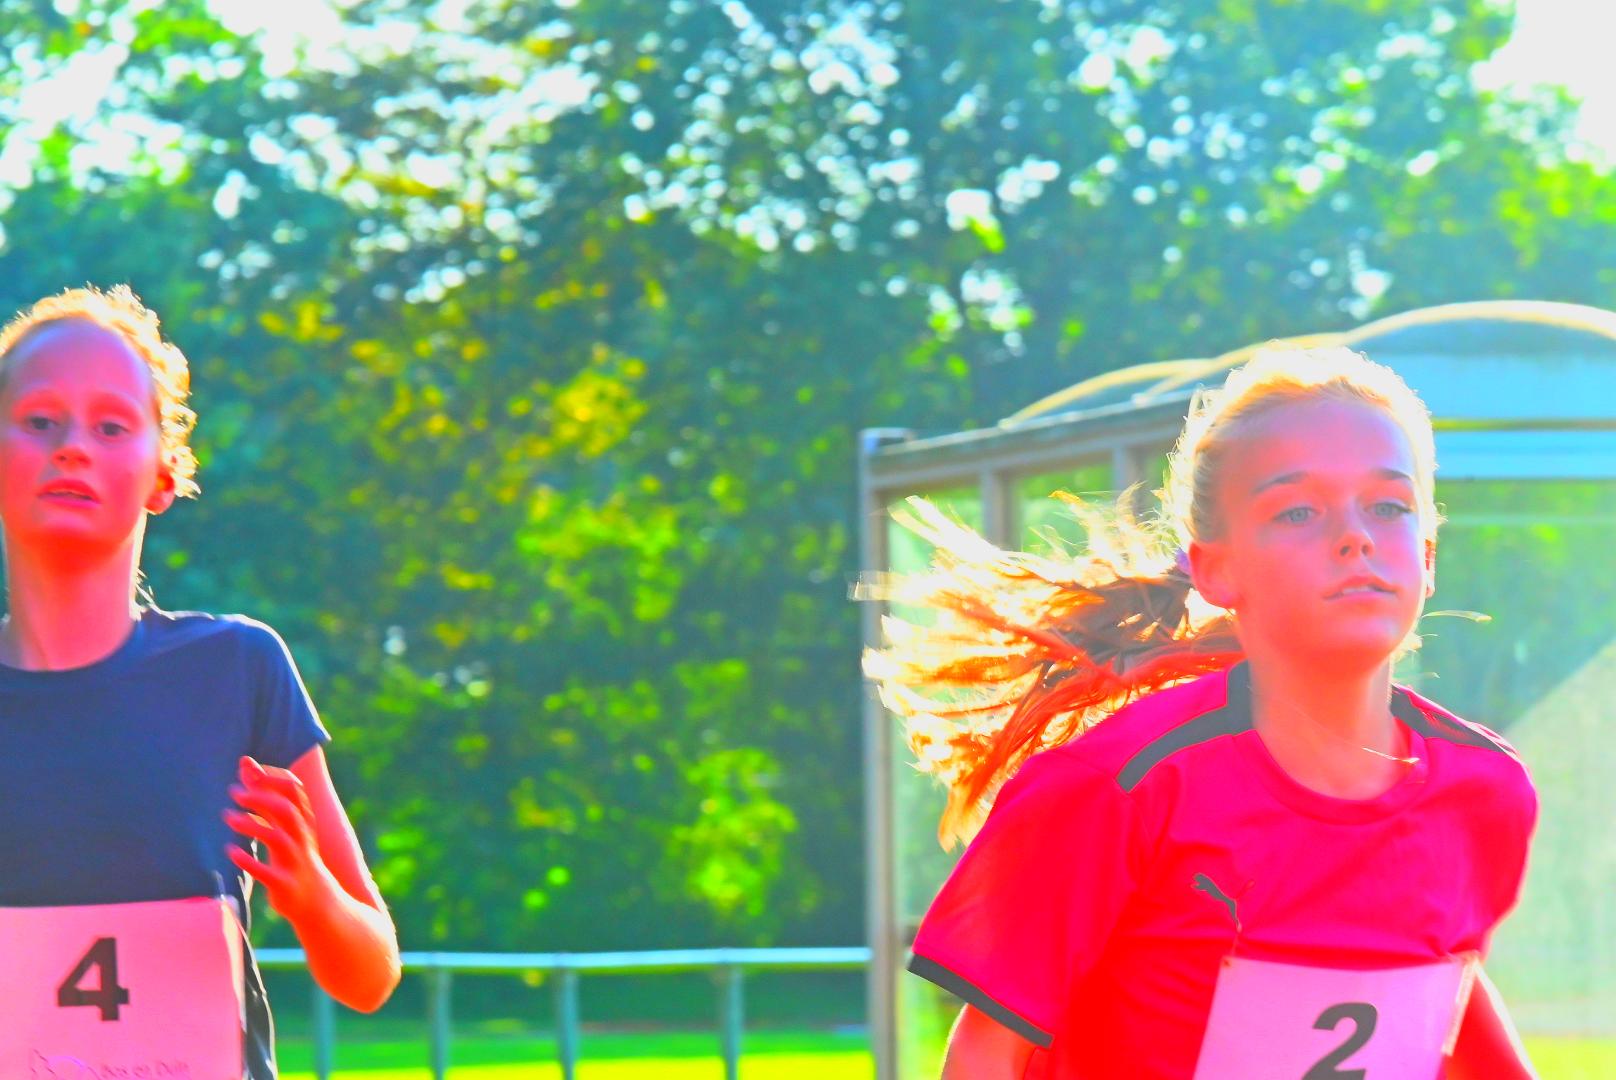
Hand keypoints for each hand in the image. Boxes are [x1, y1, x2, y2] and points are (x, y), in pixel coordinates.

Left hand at [223, 755, 337, 925]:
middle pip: (286, 809)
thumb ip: (266, 797)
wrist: (317, 900)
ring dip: (251, 825)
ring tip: (228, 818)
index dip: (271, 776)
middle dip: (260, 797)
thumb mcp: (285, 826)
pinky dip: (248, 861)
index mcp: (304, 821)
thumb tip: (245, 764)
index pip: (293, 788)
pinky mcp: (284, 884)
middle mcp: (302, 837)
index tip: (248, 772)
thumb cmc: (295, 856)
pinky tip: (231, 851)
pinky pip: (266, 872)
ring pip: (277, 837)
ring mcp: (295, 861)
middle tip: (233, 793)